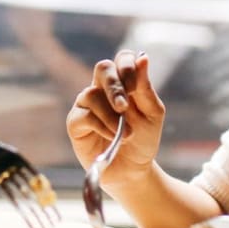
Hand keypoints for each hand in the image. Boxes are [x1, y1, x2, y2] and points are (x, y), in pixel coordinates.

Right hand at [66, 50, 164, 180]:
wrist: (133, 170)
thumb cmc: (143, 139)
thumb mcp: (152, 114)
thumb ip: (145, 88)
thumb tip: (143, 58)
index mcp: (123, 82)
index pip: (122, 58)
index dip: (127, 66)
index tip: (135, 87)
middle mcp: (102, 88)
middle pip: (102, 68)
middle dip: (115, 86)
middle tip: (124, 107)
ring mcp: (86, 104)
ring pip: (92, 94)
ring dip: (112, 116)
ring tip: (126, 134)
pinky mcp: (76, 122)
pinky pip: (85, 115)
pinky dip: (102, 126)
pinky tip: (113, 137)